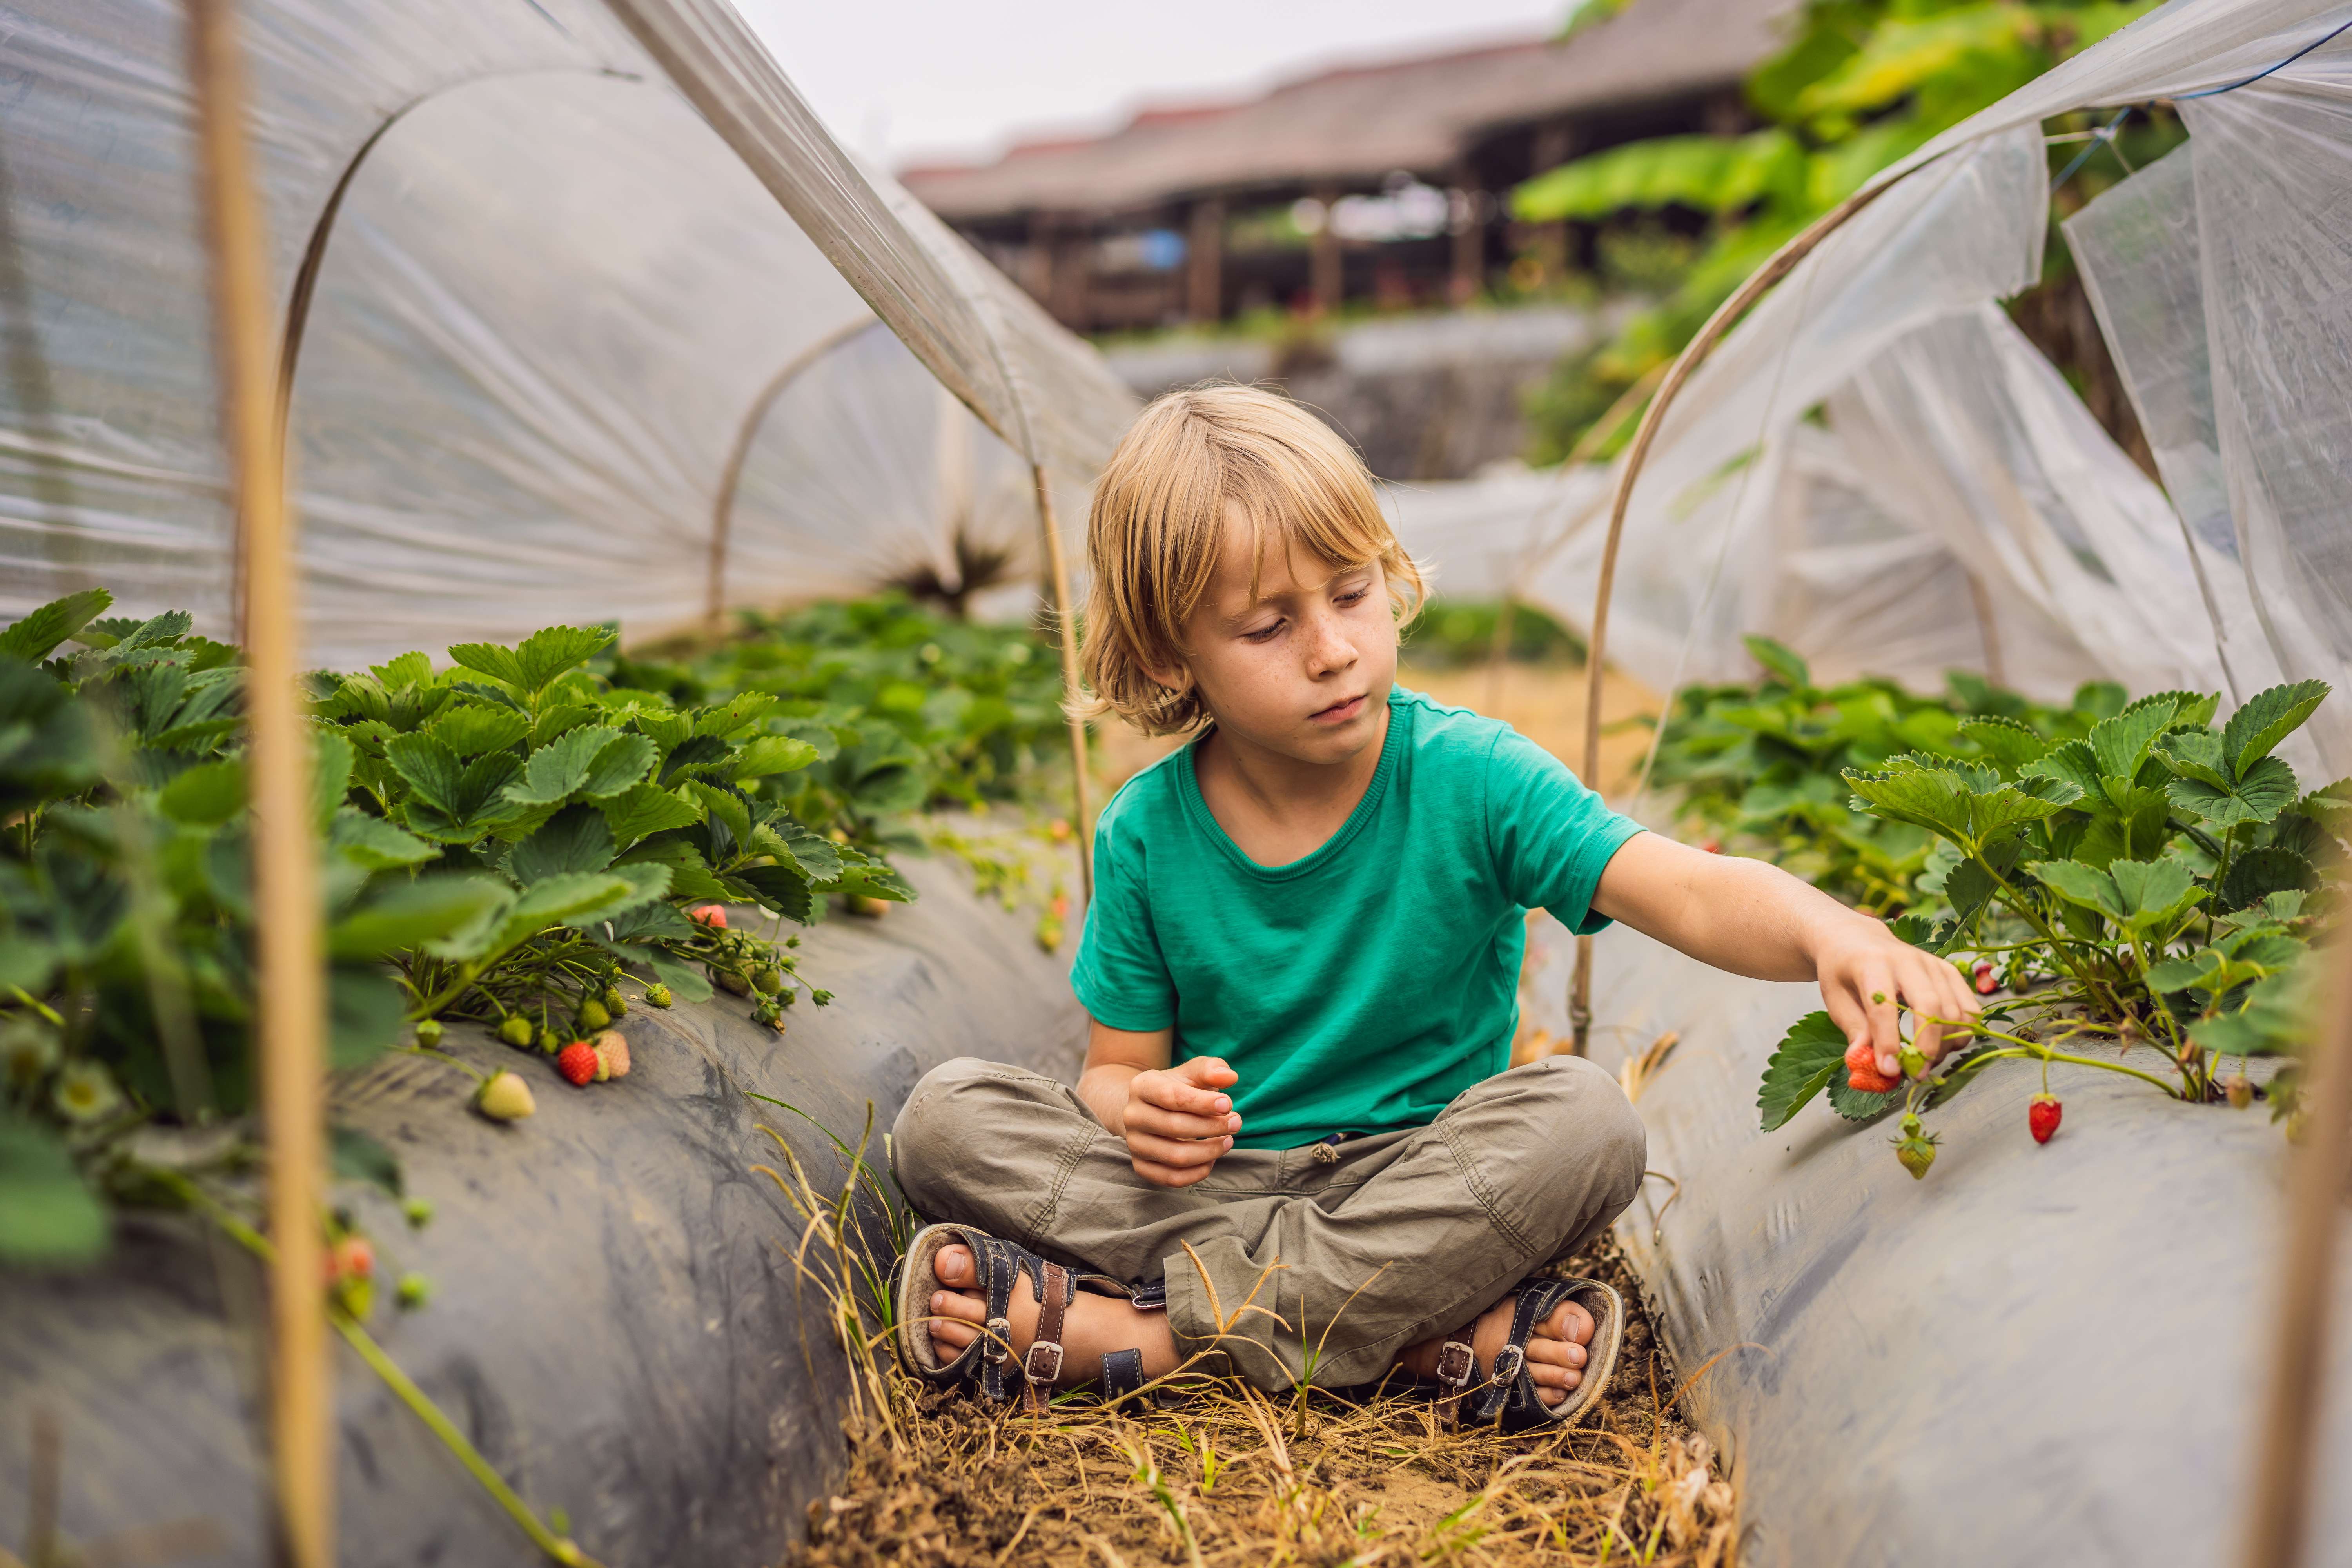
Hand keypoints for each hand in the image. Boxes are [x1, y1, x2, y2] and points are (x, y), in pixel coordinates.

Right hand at [1120, 1056, 1241, 1187]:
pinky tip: (1211, 1159)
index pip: (1172, 1097)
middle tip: (1236, 1123)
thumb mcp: (1194, 1072)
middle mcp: (1132, 1115)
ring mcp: (1134, 1143)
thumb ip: (1212, 1069)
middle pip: (1175, 1127)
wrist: (1153, 1109)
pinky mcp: (1141, 1166)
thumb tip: (1230, 1077)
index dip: (1203, 1103)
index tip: (1228, 1105)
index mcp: (1142, 1086)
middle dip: (1212, 1127)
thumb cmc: (1180, 1088)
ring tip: (1228, 1140)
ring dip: (1209, 1151)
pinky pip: (1171, 1178)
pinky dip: (1197, 1172)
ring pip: (1175, 1156)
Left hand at [1813, 913, 1981, 1078]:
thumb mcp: (1835, 998)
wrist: (1858, 939)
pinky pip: (1970, 1007)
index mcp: (1871, 963)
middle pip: (1930, 1005)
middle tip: (1916, 1073)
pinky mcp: (1949, 971)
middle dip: (1926, 1046)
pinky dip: (1963, 1032)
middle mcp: (1907, 959)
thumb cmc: (1843, 971)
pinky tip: (1943, 1045)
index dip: (1888, 1042)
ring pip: (1954, 1010)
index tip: (1889, 1070)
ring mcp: (1933, 964)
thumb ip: (1854, 1029)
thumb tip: (1870, 1064)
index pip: (1884, 1007)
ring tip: (1925, 1061)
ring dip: (1945, 1044)